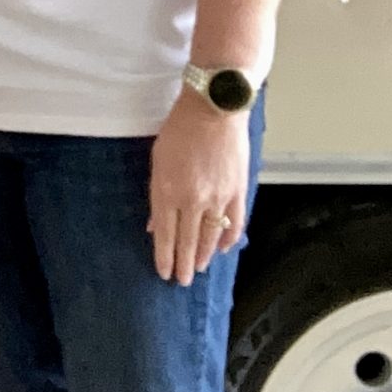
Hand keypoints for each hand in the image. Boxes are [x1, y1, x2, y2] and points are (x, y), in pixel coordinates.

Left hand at [147, 88, 250, 285]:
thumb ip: (157, 195)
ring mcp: (217, 198)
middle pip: (187, 241)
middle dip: (183, 264)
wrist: (213, 110)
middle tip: (181, 282)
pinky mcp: (236, 191)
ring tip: (198, 269)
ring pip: (210, 237)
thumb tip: (155, 224)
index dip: (164, 256)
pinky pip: (234, 223)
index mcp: (167, 191)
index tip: (163, 272)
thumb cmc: (179, 130)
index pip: (165, 235)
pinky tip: (221, 249)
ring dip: (203, 256)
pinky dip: (228, 239)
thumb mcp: (157, 161)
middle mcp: (192, 200)